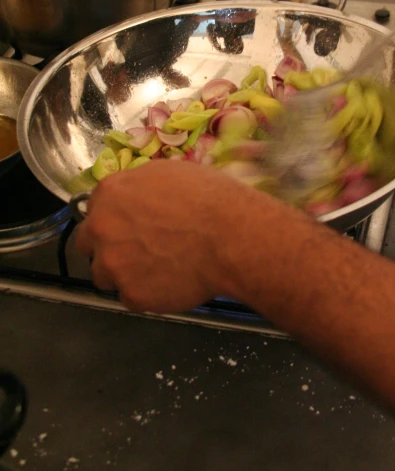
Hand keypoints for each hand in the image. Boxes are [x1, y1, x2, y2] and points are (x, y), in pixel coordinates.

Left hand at [75, 160, 296, 313]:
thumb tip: (134, 198)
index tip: (129, 226)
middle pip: (88, 244)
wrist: (230, 236)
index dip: (113, 219)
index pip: (94, 210)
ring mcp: (113, 265)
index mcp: (109, 194)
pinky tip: (171, 281)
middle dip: (107, 247)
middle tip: (136, 250)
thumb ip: (137, 186)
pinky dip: (147, 292)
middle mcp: (101, 228)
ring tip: (156, 269)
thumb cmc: (207, 197)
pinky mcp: (131, 295)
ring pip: (105, 275)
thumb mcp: (167, 173)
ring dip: (123, 273)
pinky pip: (131, 297)